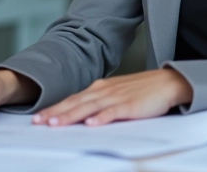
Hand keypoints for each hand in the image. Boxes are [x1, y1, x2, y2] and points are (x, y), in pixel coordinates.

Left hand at [33, 68, 192, 126]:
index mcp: (101, 88)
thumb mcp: (117, 92)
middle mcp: (105, 91)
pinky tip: (91, 124)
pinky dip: (101, 118)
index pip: (73, 99)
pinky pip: (113, 112)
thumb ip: (100, 101)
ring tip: (55, 124)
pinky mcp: (130, 106)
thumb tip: (83, 113)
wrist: (168, 82)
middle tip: (39, 121)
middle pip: (76, 102)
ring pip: (89, 107)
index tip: (39, 117)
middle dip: (56, 112)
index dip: (55, 108)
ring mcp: (117, 97)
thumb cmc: (143, 90)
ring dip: (71, 115)